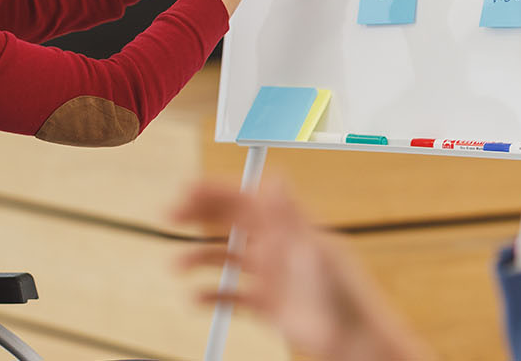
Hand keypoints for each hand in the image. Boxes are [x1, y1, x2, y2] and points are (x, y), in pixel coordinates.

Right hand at [174, 182, 430, 360]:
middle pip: (230, 220)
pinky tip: (197, 298)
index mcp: (287, 226)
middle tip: (168, 215)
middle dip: (198, 214)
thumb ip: (288, 216)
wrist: (351, 341)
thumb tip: (275, 178)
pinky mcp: (266, 303)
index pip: (245, 197)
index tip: (185, 190)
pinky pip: (231, 295)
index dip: (215, 190)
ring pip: (225, 256)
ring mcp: (269, 274)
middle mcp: (275, 245)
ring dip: (198, 256)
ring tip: (176, 266)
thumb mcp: (311, 250)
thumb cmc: (341, 294)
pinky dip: (211, 295)